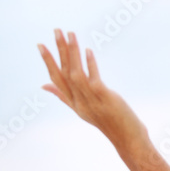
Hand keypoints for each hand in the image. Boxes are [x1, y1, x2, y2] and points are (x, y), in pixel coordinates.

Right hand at [38, 29, 148, 148]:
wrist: (128, 140)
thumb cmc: (109, 123)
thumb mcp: (83, 111)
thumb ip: (64, 96)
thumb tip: (43, 85)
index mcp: (74, 104)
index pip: (56, 79)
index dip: (48, 62)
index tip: (41, 45)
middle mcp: (80, 102)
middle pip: (65, 73)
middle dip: (59, 50)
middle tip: (56, 30)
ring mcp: (91, 101)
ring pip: (76, 74)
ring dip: (73, 52)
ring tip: (71, 34)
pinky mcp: (104, 98)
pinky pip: (93, 79)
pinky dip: (90, 65)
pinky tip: (88, 51)